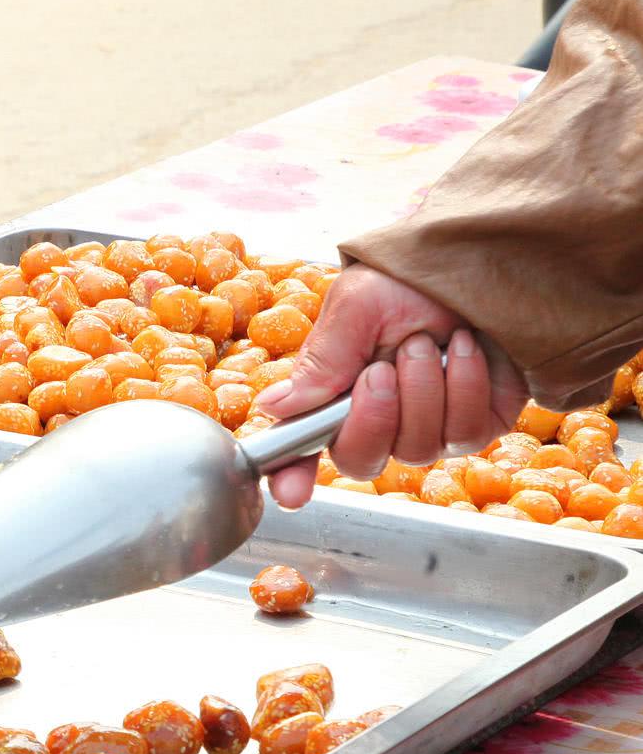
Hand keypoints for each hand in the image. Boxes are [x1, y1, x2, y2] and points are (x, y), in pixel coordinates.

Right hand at [256, 265, 526, 509]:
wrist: (477, 260)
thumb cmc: (408, 280)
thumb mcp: (354, 309)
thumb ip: (320, 362)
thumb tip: (273, 408)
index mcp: (334, 395)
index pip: (304, 447)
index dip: (292, 475)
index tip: (290, 493)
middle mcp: (380, 421)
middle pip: (362, 461)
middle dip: (373, 416)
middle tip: (380, 369)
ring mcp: (431, 428)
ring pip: (418, 448)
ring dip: (422, 390)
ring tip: (425, 343)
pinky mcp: (480, 423)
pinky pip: (467, 431)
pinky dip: (465, 384)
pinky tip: (462, 350)